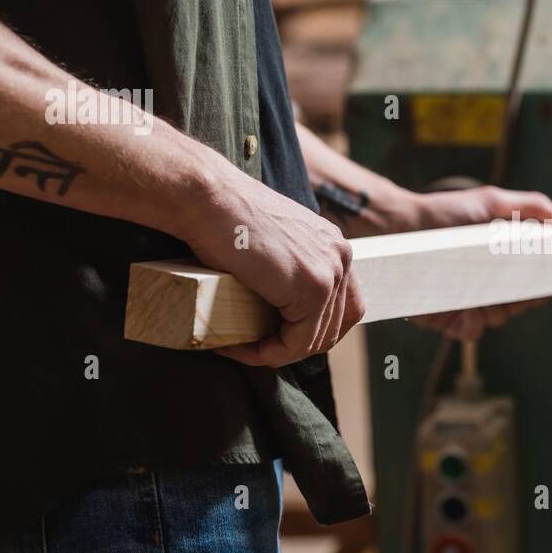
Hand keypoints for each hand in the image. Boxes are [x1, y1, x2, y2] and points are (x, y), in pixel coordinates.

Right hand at [180, 172, 364, 366]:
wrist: (207, 198)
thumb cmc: (225, 218)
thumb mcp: (272, 243)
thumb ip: (289, 268)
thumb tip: (282, 308)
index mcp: (334, 245)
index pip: (344, 305)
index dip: (313, 329)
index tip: (275, 335)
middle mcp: (341, 256)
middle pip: (337, 324)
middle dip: (298, 344)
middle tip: (258, 347)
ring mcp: (330, 272)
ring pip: (316, 338)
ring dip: (279, 352)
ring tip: (242, 348)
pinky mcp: (312, 289)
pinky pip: (297, 342)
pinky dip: (270, 353)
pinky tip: (239, 347)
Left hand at [407, 185, 551, 339]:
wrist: (398, 229)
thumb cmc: (444, 213)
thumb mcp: (492, 202)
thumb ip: (534, 207)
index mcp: (503, 263)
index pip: (535, 281)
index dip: (547, 282)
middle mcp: (488, 285)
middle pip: (521, 303)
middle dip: (522, 296)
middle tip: (513, 280)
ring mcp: (469, 303)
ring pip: (499, 318)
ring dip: (495, 306)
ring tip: (478, 285)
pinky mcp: (447, 319)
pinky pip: (472, 331)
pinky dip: (472, 322)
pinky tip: (464, 305)